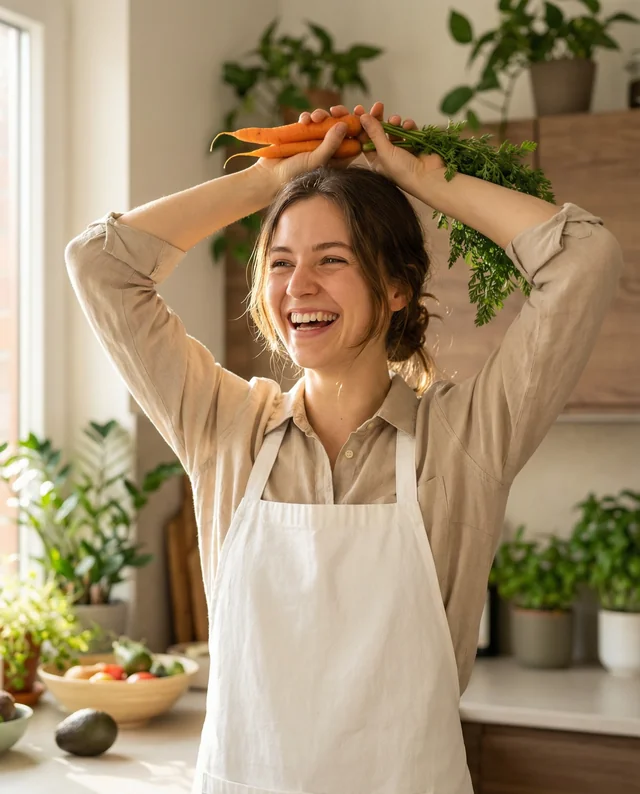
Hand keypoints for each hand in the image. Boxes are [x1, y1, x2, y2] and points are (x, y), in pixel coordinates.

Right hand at [248, 120, 350, 192]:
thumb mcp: (316, 160)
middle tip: (336, 110)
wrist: (270, 176)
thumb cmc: (295, 174)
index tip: (361, 114)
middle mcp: (330, 150)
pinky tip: (303, 120)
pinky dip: (308, 117)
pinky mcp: (304, 134)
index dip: (360, 127)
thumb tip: (344, 125)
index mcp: (339, 160)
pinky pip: (310, 121)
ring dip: (321, 115)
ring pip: (326, 121)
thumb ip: (330, 145)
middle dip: (340, 116)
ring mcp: (317, 141)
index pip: (356, 141)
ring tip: (314, 117)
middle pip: (342, 128)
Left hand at [299, 101, 444, 196]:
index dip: (361, 125)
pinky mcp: (414, 145)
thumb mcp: (384, 151)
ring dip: (395, 123)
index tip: (358, 109)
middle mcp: (387, 156)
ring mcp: (401, 150)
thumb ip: (374, 133)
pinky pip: (408, 131)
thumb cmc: (403, 170)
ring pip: (394, 130)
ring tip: (396, 120)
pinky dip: (408, 126)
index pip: (364, 139)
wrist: (429, 178)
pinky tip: (409, 125)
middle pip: (378, 132)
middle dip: (378, 119)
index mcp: (375, 160)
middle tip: (378, 106)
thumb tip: (363, 116)